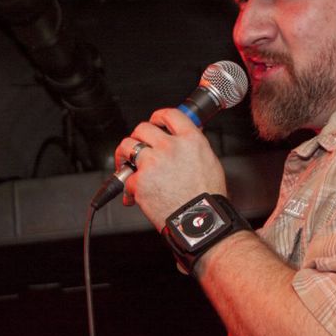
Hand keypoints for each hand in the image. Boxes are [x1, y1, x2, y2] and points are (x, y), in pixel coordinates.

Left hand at [115, 108, 226, 230]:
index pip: (169, 114)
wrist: (200, 221)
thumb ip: (195, 146)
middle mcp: (170, 147)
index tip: (155, 122)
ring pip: (127, 146)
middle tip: (139, 146)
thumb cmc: (207, 197)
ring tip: (127, 165)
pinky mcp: (139, 181)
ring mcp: (153, 162)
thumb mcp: (210, 161)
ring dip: (125, 155)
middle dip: (139, 136)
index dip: (158, 117)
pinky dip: (128, 187)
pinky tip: (134, 195)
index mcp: (191, 140)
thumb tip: (187, 138)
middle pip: (143, 128)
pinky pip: (125, 177)